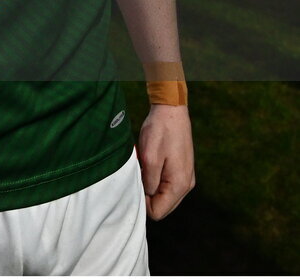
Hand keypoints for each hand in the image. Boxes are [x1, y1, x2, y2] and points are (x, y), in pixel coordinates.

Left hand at [137, 104, 194, 219]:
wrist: (171, 109)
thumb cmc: (160, 131)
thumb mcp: (149, 158)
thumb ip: (149, 183)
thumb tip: (147, 198)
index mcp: (179, 185)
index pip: (158, 212)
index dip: (143, 202)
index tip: (135, 182)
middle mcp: (186, 185)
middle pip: (162, 206)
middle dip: (147, 194)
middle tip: (139, 173)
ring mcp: (186, 177)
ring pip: (164, 195)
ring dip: (151, 184)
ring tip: (144, 165)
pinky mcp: (182, 169)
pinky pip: (167, 184)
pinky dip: (156, 177)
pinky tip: (150, 162)